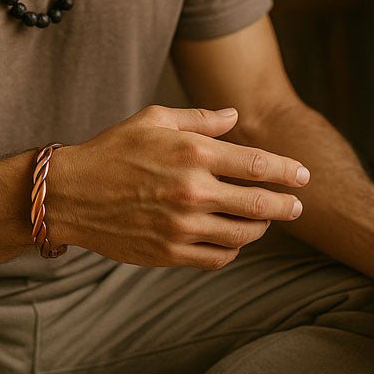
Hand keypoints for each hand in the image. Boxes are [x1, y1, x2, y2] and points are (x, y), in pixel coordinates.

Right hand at [46, 104, 308, 269]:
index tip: (304, 176)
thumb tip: (234, 116)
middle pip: (260, 204)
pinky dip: (232, 249)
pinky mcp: (171, 253)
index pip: (257, 164)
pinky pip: (218, 257)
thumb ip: (199, 119)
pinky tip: (231, 238)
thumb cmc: (112, 150)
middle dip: (286, 205)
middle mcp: (193, 191)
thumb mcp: (153, 120)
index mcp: (192, 153)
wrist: (70, 194)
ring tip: (263, 221)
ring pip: (242, 235)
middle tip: (298, 206)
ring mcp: (183, 226)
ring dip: (260, 228)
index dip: (287, 171)